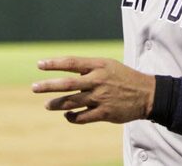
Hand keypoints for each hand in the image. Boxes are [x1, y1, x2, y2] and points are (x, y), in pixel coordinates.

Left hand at [32, 56, 154, 123]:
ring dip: (57, 104)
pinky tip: (67, 116)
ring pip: (72, 102)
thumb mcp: (107, 65)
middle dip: (48, 86)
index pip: (72, 63)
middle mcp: (98, 81)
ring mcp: (101, 97)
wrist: (147, 93)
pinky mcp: (105, 113)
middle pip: (68, 84)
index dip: (54, 64)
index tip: (39, 65)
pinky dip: (72, 117)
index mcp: (98, 66)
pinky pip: (83, 117)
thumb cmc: (123, 77)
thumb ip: (88, 69)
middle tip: (34, 87)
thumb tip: (66, 73)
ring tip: (47, 105)